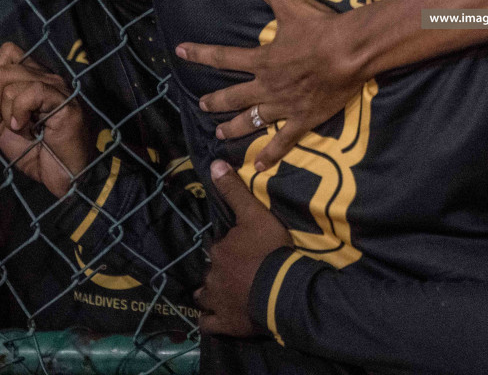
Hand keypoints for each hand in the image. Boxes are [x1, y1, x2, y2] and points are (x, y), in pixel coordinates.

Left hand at [0, 42, 92, 197]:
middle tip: (6, 120)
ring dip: (7, 110)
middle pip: (5, 67)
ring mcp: (57, 88)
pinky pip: (32, 93)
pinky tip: (26, 128)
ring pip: (14, 80)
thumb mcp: (0, 127)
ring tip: (20, 128)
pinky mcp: (64, 102)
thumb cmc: (35, 152)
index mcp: (34, 78)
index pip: (8, 52)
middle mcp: (47, 77)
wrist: (60, 176)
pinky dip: (20, 112)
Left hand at [175, 0, 362, 172]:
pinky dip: (271, 155)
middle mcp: (267, 86)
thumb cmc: (320, 26)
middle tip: (202, 105)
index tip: (180, 51)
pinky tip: (259, 168)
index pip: (222, 57)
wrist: (350, 52)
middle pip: (233, 96)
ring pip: (252, 120)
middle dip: (215, 100)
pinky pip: (283, 142)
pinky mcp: (304, 120)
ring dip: (234, 128)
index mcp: (262, 59)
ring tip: (220, 134)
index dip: (199, 53)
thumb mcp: (287, 0)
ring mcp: (284, 106)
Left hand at [195, 159, 291, 337]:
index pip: (220, 246)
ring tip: (227, 293)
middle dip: (221, 271)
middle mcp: (212, 275)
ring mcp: (216, 301)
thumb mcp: (255, 215)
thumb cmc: (270, 250)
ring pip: (206, 296)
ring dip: (212, 294)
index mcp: (219, 250)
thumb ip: (235, 191)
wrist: (280, 288)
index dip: (231, 248)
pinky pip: (208, 323)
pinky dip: (211, 320)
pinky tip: (217, 318)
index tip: (246, 250)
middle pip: (213, 270)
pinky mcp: (224, 323)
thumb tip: (214, 164)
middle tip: (240, 272)